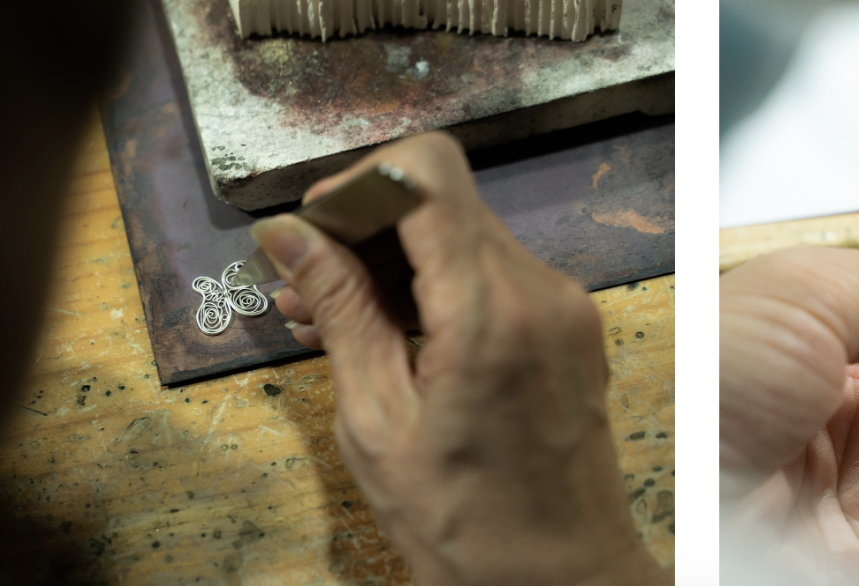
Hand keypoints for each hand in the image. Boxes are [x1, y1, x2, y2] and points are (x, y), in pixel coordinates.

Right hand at [251, 132, 667, 585]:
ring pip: (462, 235)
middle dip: (363, 230)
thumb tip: (290, 234)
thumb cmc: (465, 523)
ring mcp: (564, 305)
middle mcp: (542, 290)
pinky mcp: (569, 325)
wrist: (560, 581)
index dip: (357, 183)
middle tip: (302, 290)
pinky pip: (491, 275)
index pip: (426, 171)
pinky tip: (384, 334)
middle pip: (441, 199)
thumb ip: (340, 310)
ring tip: (328, 320)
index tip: (311, 231)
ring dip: (392, 262)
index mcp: (493, 310)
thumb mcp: (377, 418)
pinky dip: (433, 288)